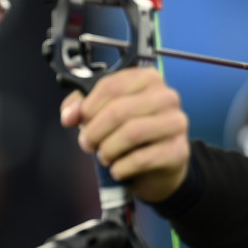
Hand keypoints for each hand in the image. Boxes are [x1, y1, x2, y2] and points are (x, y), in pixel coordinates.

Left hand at [59, 68, 189, 202]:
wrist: (160, 165)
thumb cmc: (131, 132)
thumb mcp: (105, 113)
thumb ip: (83, 107)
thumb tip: (69, 115)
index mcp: (148, 78)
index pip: (112, 86)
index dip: (88, 105)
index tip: (76, 120)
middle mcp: (167, 97)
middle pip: (120, 110)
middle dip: (95, 130)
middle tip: (86, 143)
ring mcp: (176, 123)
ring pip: (132, 133)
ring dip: (108, 149)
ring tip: (103, 156)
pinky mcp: (178, 150)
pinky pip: (142, 159)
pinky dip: (121, 167)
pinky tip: (117, 169)